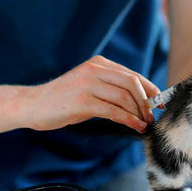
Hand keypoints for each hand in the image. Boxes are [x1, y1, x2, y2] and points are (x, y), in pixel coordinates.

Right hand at [25, 55, 159, 132]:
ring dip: (139, 112)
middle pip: (132, 82)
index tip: (158, 102)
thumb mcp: (88, 86)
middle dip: (147, 101)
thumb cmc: (62, 99)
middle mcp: (95, 70)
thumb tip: (137, 101)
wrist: (33, 105)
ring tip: (145, 123)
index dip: (149, 89)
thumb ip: (109, 88)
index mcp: (98, 64)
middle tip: (153, 115)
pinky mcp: (83, 101)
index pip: (132, 74)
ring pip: (124, 97)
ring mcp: (88, 84)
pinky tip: (135, 126)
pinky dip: (128, 119)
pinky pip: (113, 110)